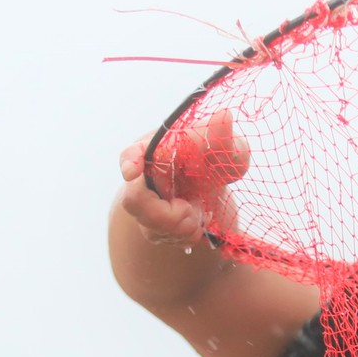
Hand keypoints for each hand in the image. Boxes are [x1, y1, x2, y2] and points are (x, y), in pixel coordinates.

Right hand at [116, 109, 250, 245]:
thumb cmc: (220, 159)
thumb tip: (224, 116)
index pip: (131, 155)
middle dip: (170, 215)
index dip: (130, 163)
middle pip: (135, 202)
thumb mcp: (227, 145)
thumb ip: (222, 135)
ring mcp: (144, 203)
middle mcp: (142, 177)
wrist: (217, 186)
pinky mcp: (152, 225)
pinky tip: (197, 221)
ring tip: (200, 211)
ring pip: (152, 228)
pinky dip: (187, 236)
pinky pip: (165, 240)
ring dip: (185, 226)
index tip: (134, 171)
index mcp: (154, 149)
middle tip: (194, 209)